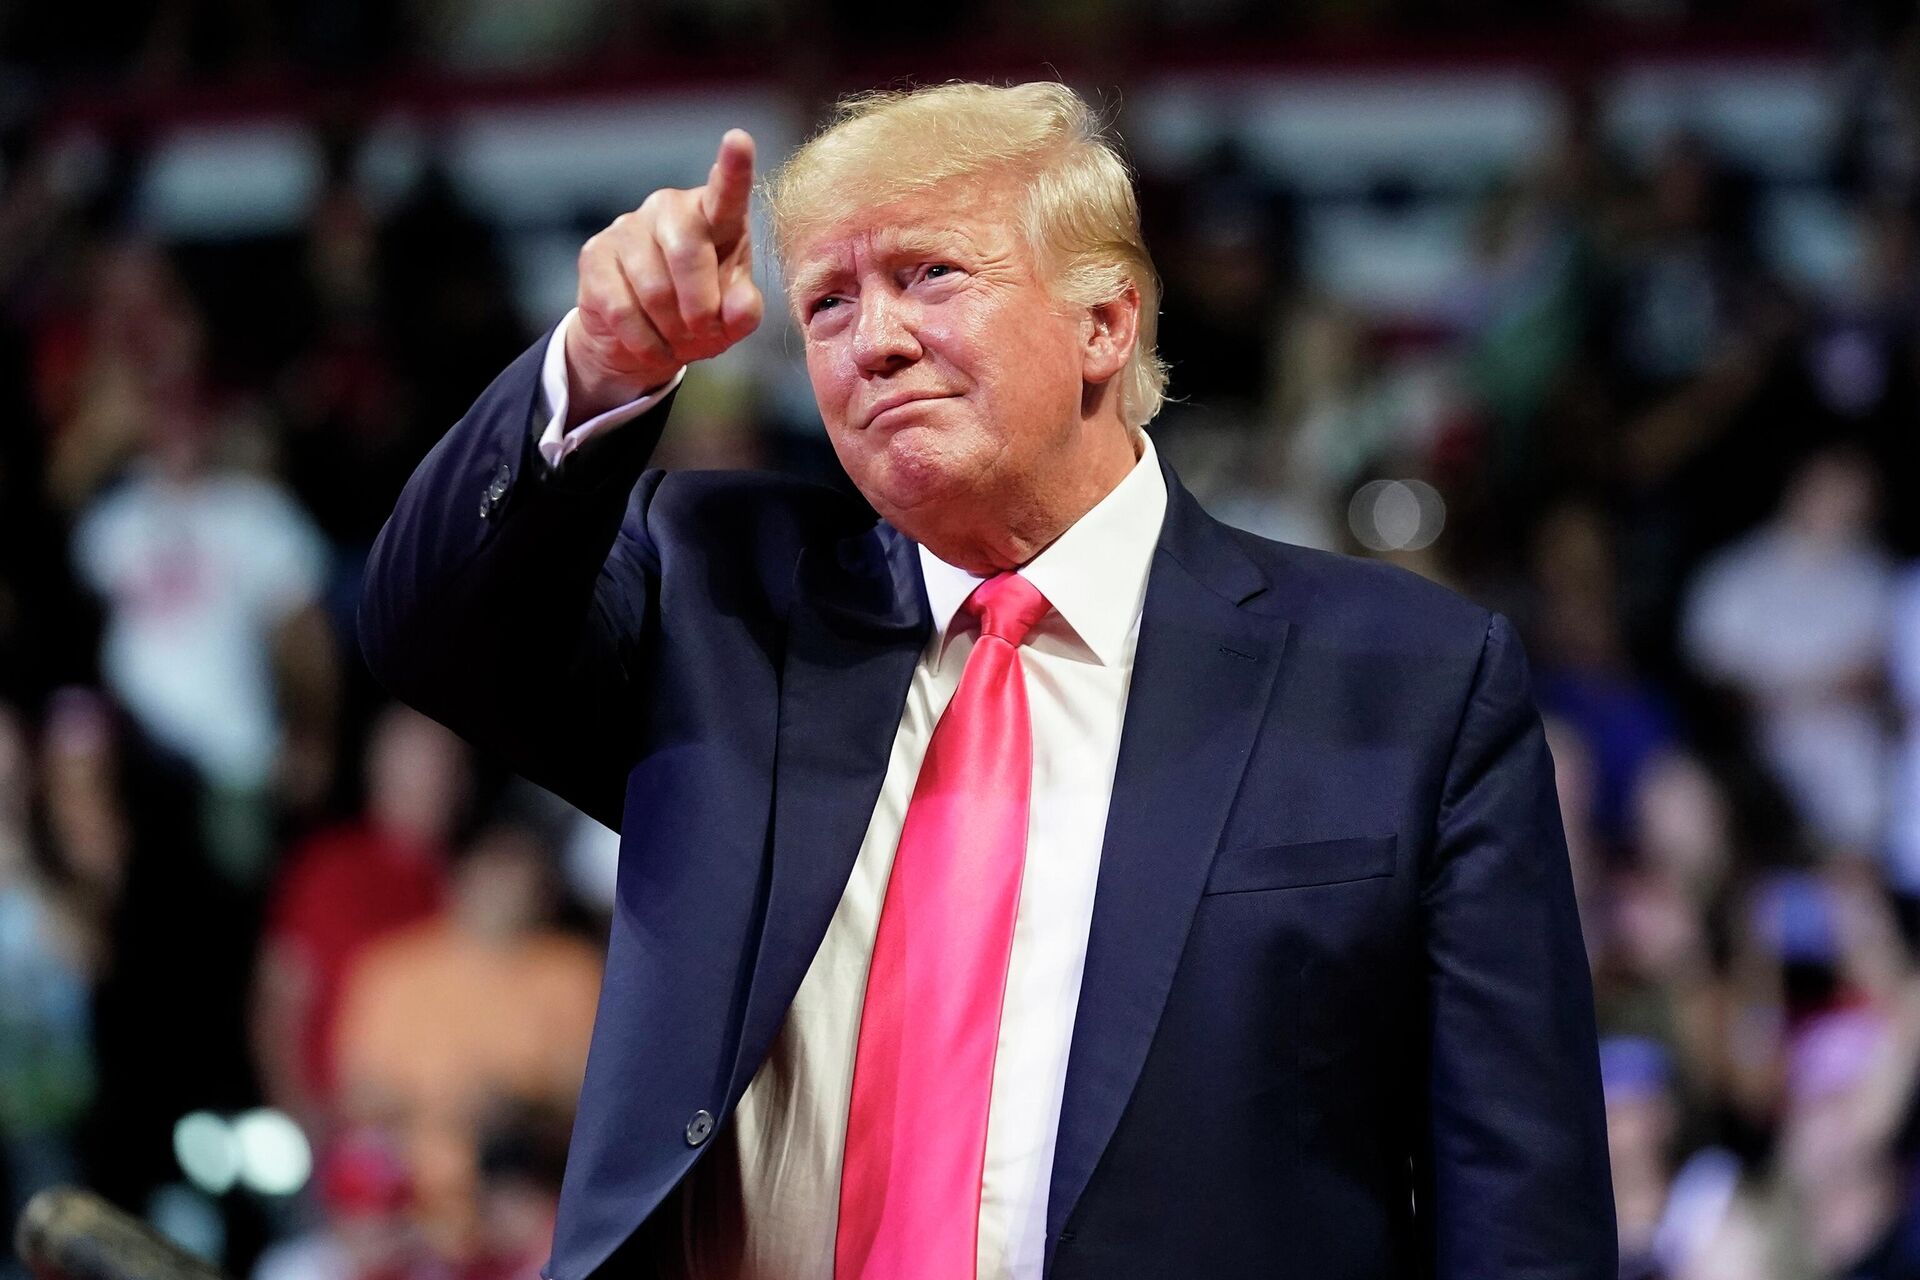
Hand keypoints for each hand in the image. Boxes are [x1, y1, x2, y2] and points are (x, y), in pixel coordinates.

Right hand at [564, 129, 763, 422]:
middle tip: (704, 331)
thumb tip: (739, 306)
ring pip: (654, 288)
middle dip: (700, 306)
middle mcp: (670, 209)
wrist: (644, 340)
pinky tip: (651, 344)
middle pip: (688, 251)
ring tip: (676, 336)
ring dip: (671, 329)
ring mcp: (628, 227)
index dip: (733, 168)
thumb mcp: (731, 320)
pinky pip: (622, 309)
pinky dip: (644, 341)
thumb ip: (744, 311)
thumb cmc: (700, 316)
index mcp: (716, 217)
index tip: (738, 139)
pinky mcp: (594, 255)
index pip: (726, 192)